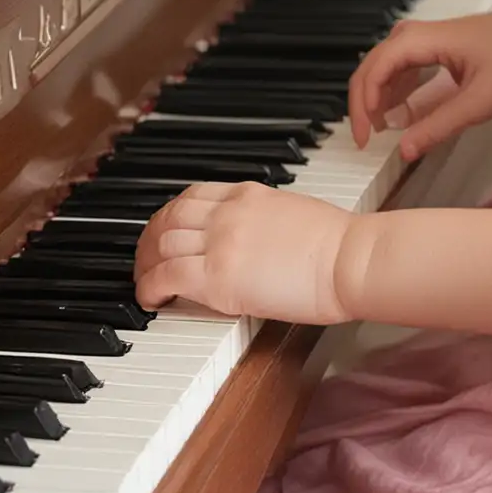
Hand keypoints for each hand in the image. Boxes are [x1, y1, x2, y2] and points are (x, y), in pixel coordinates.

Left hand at [133, 181, 356, 324]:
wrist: (348, 259)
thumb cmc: (337, 245)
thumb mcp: (292, 214)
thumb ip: (262, 220)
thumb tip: (252, 241)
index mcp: (247, 193)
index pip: (192, 196)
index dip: (170, 216)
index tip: (165, 232)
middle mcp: (227, 211)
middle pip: (169, 217)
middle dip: (149, 239)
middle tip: (144, 259)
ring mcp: (221, 242)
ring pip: (161, 245)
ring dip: (145, 264)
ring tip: (143, 282)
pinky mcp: (218, 277)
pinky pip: (166, 277)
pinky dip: (149, 287)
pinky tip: (150, 299)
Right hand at [348, 3, 491, 160]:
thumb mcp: (483, 101)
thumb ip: (440, 126)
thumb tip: (403, 150)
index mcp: (429, 39)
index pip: (376, 66)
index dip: (363, 105)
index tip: (365, 139)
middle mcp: (426, 34)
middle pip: (376, 62)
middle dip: (364, 101)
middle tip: (365, 138)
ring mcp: (437, 38)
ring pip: (391, 63)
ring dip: (381, 94)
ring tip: (380, 129)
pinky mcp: (449, 46)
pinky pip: (411, 65)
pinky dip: (400, 88)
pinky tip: (404, 111)